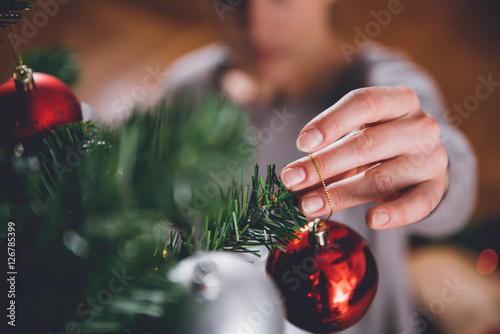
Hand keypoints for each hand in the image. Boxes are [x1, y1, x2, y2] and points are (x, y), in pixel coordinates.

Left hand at [280, 86, 448, 229]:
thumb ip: (329, 151)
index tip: (302, 144)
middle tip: (291, 180)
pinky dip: (395, 214)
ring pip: (382, 177)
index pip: (363, 103)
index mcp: (398, 101)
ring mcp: (430, 158)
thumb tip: (293, 178)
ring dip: (340, 194)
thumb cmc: (380, 143)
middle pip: (366, 144)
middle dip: (323, 165)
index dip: (331, 122)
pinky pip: (418, 204)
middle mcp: (419, 126)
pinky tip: (371, 220)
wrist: (422, 157)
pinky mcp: (436, 188)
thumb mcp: (357, 135)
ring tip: (309, 206)